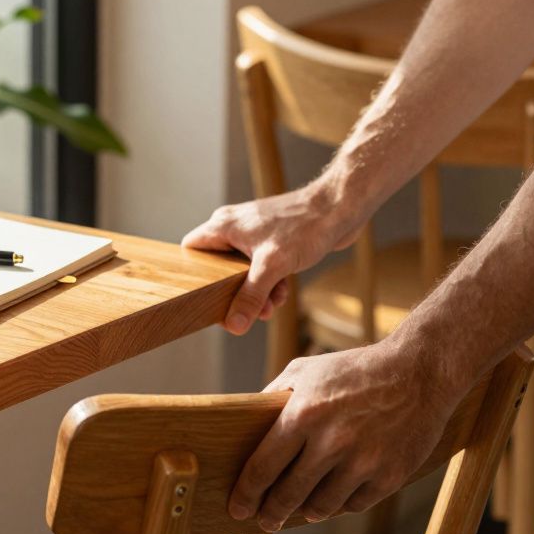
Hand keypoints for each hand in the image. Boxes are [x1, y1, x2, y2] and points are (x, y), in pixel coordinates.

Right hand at [181, 183, 361, 335]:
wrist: (341, 208)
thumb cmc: (305, 226)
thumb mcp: (272, 267)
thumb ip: (250, 297)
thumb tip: (233, 325)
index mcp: (224, 225)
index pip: (191, 250)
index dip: (193, 275)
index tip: (203, 298)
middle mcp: (235, 227)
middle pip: (219, 267)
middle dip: (235, 292)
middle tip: (245, 311)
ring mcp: (255, 234)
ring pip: (244, 272)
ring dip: (257, 292)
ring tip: (270, 307)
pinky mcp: (273, 240)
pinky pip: (262, 268)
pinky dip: (271, 283)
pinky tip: (282, 292)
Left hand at [228, 341, 467, 531]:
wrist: (421, 371)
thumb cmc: (357, 369)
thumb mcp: (307, 370)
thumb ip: (274, 397)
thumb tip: (249, 425)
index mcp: (303, 414)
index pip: (263, 467)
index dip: (246, 493)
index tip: (237, 508)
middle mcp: (331, 442)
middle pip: (288, 494)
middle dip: (271, 513)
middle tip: (265, 521)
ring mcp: (363, 462)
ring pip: (322, 506)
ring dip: (306, 512)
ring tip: (300, 510)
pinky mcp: (390, 476)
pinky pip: (354, 504)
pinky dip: (340, 504)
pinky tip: (333, 499)